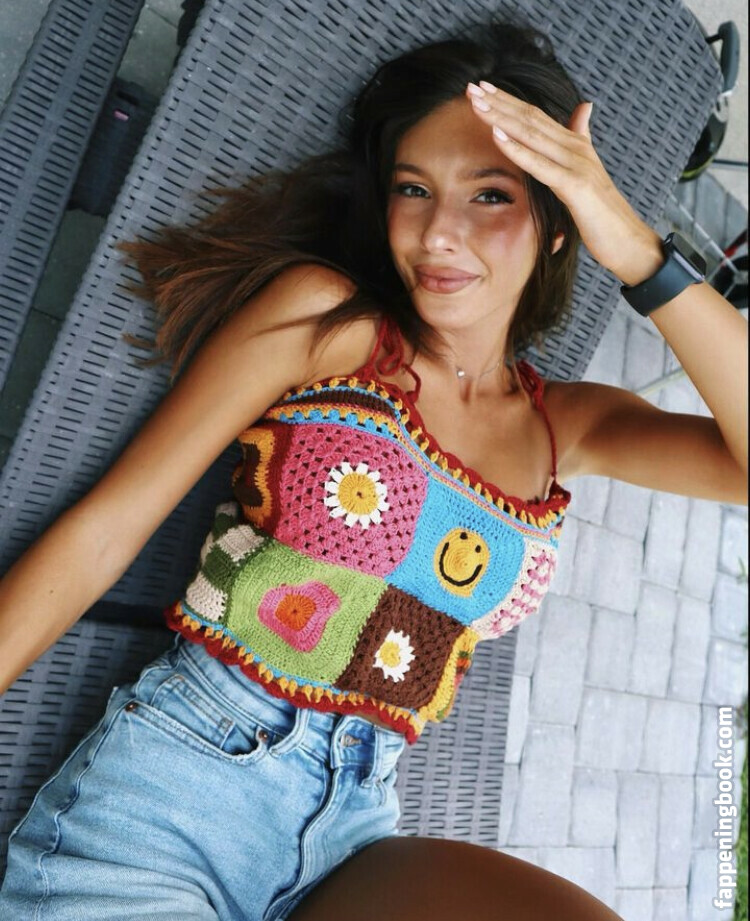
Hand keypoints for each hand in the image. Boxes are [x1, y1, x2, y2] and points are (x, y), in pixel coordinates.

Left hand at [465, 81, 663, 284]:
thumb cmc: (603, 212)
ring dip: (501, 118)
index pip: (535, 116)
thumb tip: (585, 106)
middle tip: (471, 87)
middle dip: (499, 102)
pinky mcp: (575, 186)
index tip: (481, 88)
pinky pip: (540, 165)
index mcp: (575, 144)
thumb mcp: (587, 172)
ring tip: (477, 103)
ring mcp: (576, 164)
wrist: (627, 239)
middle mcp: (575, 148)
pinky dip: (517, 149)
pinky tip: (497, 136)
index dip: (508, 101)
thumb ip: (582, 137)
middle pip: (530, 118)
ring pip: (532, 135)